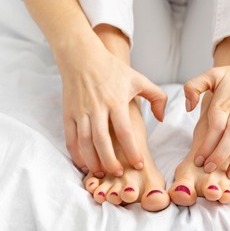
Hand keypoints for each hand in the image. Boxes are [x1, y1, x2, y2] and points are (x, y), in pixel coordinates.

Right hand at [56, 34, 166, 177]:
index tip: (139, 164)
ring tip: (102, 173)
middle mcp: (97, 108)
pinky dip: (76, 154)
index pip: (125, 131)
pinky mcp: (69, 114)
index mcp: (116, 101)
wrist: (81, 57)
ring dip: (93, 161)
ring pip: (85, 143)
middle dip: (110, 162)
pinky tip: (84, 163)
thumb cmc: (112, 69)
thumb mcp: (139, 79)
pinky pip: (71, 138)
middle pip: (102, 142)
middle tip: (119, 173)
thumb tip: (161, 118)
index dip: (132, 150)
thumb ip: (157, 97)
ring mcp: (81, 112)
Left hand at [184, 58, 229, 178]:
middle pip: (229, 139)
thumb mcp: (211, 74)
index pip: (214, 129)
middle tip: (209, 169)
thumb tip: (188, 108)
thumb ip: (193, 87)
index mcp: (224, 105)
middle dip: (219, 157)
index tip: (198, 160)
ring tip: (229, 174)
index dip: (206, 146)